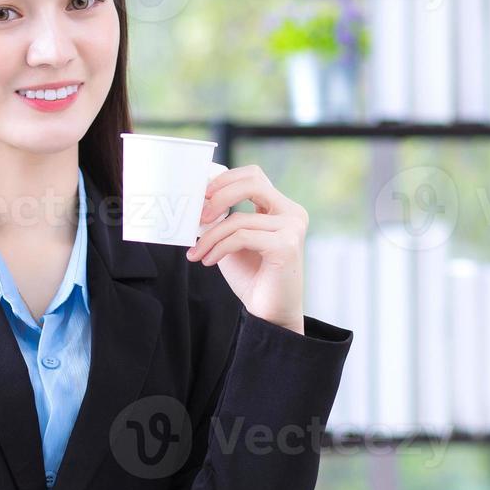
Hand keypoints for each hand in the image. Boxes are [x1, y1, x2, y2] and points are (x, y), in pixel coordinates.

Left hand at [184, 165, 307, 332]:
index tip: (201, 196)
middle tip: (198, 216)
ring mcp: (292, 228)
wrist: (269, 313)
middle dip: (219, 195)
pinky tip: (209, 260)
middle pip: (252, 183)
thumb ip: (222, 218)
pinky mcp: (286, 246)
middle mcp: (292, 213)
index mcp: (281, 208)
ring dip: (211, 236)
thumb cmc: (252, 277)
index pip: (253, 176)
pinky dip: (219, 247)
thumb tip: (198, 198)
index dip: (225, 180)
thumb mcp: (232, 240)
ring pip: (239, 218)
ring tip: (197, 253)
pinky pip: (241, 237)